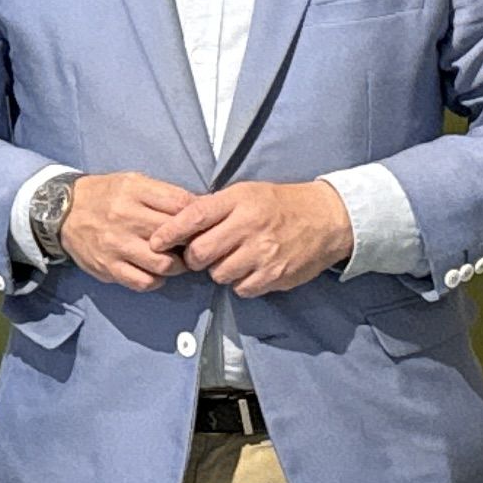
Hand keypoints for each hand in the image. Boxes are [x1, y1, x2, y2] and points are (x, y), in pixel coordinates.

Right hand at [63, 172, 204, 289]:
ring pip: (163, 264)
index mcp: (134, 191)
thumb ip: (164, 194)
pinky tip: (154, 272)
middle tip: (193, 245)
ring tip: (177, 261)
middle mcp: (125, 217)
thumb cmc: (105, 196)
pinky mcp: (108, 267)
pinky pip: (143, 282)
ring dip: (177, 266)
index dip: (198, 216)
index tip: (202, 223)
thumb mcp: (133, 182)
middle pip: (175, 236)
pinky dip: (156, 280)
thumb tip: (200, 208)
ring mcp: (116, 245)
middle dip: (191, 242)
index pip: (181, 204)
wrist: (61, 211)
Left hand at [167, 180, 353, 297]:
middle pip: (200, 254)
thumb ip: (214, 207)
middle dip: (195, 257)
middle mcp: (249, 227)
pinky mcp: (275, 276)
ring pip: (219, 275)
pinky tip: (250, 269)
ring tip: (233, 258)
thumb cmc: (280, 204)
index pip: (193, 218)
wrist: (327, 219)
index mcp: (239, 202)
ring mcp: (263, 254)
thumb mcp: (246, 193)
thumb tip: (177, 222)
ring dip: (219, 270)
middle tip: (203, 253)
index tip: (155, 242)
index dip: (169, 233)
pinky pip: (242, 289)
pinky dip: (241, 283)